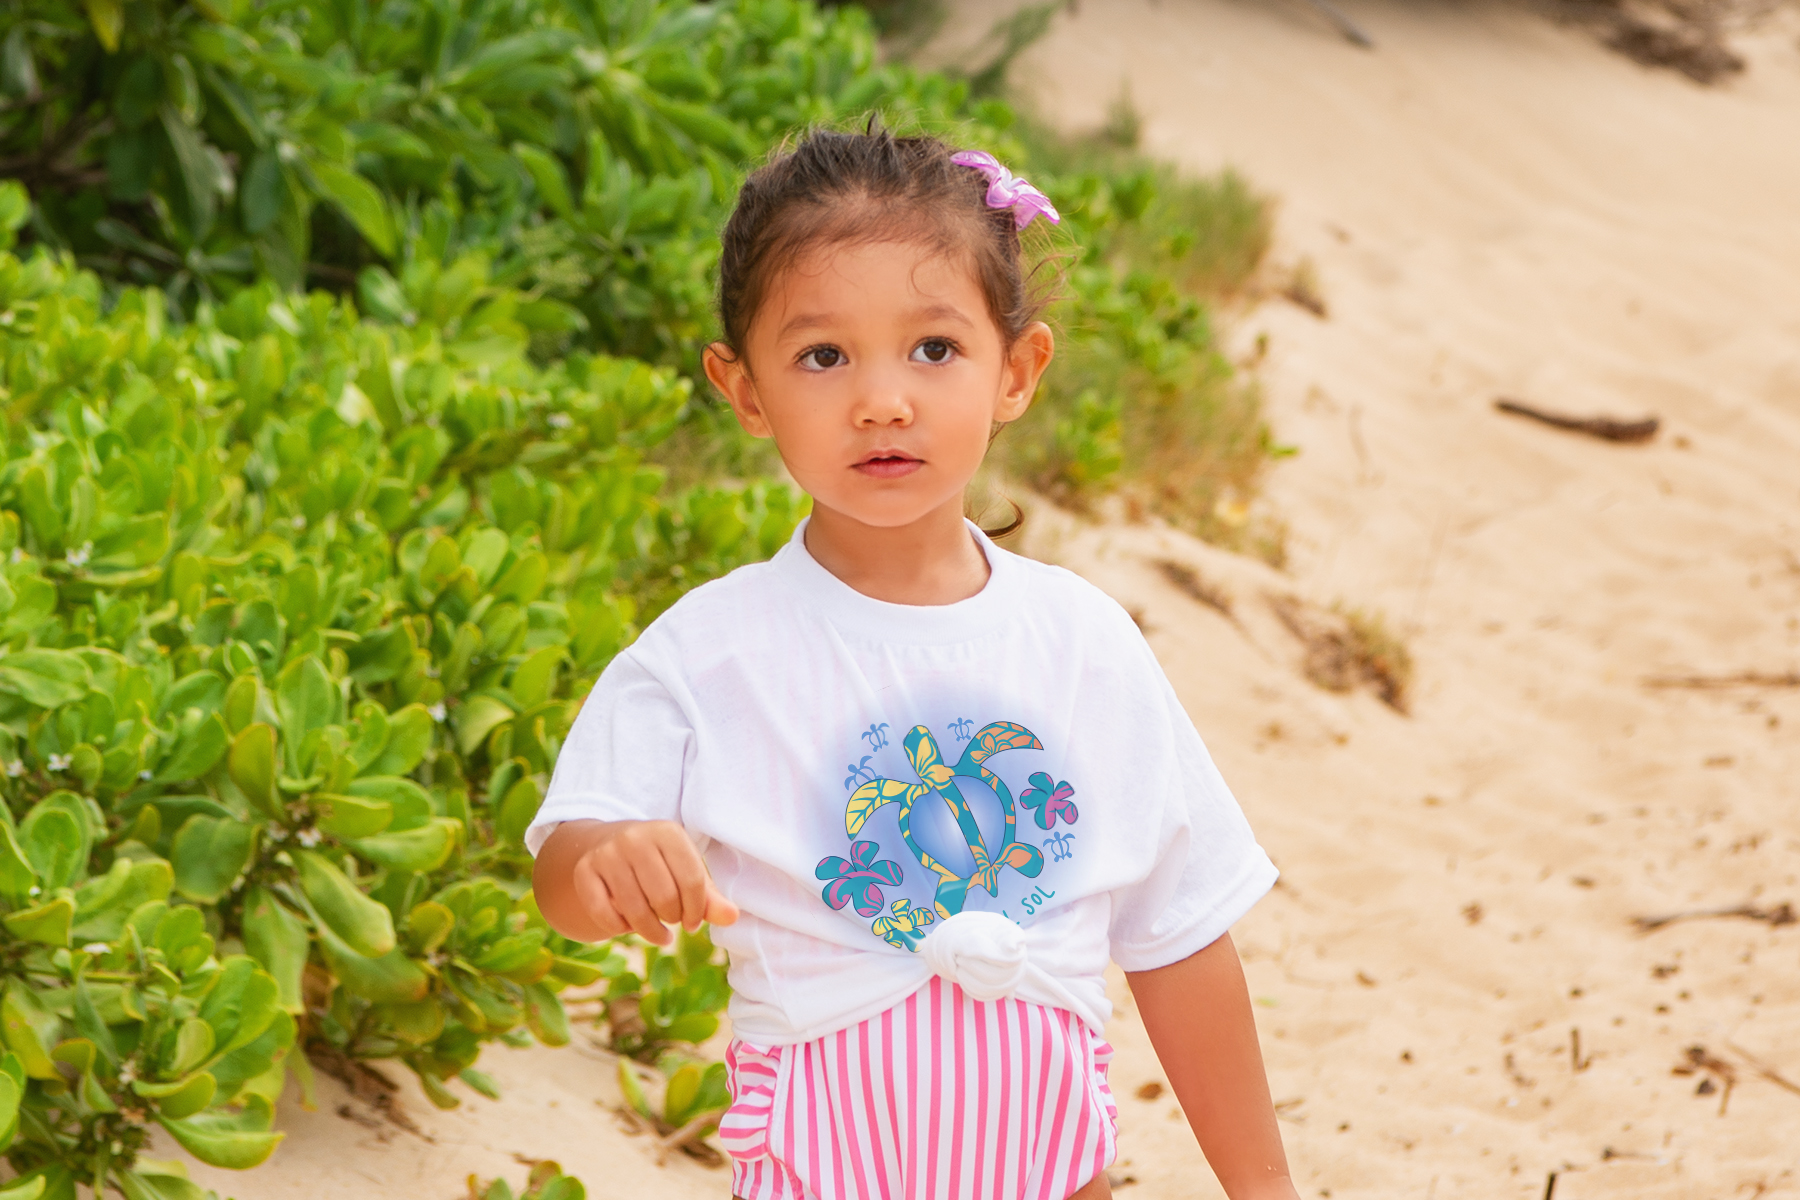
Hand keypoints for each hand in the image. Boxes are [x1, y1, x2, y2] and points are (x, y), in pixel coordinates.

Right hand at [536, 819, 738, 944]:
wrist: (606, 844)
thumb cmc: (659, 864)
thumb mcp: (686, 871)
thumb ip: (710, 897)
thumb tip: (733, 918)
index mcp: (668, 832)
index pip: (692, 881)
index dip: (696, 911)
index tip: (693, 923)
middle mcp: (635, 837)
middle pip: (664, 898)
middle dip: (672, 919)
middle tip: (672, 922)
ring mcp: (607, 853)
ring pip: (635, 910)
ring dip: (650, 931)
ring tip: (658, 934)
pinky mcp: (584, 871)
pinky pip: (605, 914)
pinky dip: (619, 928)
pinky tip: (628, 925)